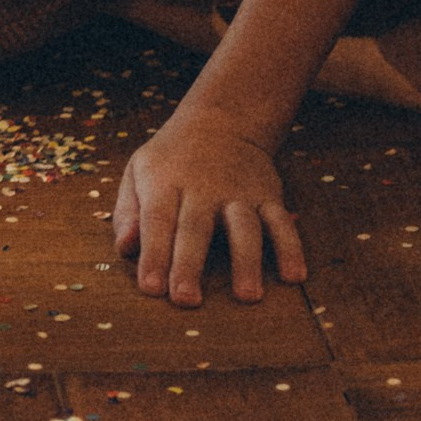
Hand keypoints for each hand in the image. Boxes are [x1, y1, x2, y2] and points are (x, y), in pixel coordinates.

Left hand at [112, 114, 306, 306]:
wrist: (221, 120)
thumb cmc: (170, 159)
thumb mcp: (138, 172)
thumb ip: (128, 212)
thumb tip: (125, 249)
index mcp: (165, 182)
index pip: (156, 221)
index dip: (153, 254)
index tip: (151, 289)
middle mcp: (202, 187)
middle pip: (195, 228)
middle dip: (189, 264)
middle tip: (186, 300)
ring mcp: (239, 192)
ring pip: (244, 227)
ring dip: (246, 261)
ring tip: (248, 296)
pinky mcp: (268, 196)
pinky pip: (282, 223)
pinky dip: (291, 247)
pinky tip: (295, 276)